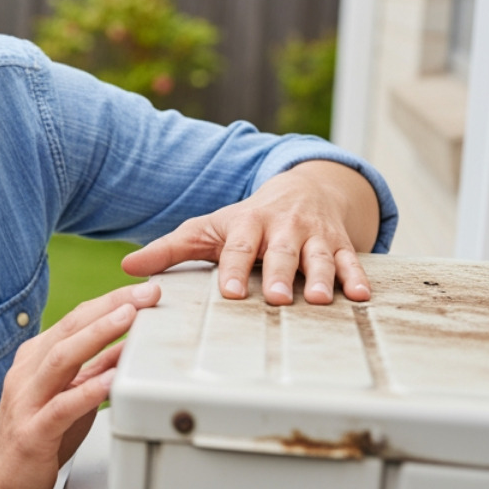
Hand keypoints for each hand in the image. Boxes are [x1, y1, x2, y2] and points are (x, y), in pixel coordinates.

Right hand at [0, 282, 160, 488]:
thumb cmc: (34, 438)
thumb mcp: (68, 396)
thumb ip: (94, 370)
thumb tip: (128, 344)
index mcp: (35, 359)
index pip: (74, 319)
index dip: (109, 301)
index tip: (142, 289)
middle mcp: (28, 373)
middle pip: (69, 329)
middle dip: (110, 307)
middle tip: (145, 293)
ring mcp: (27, 400)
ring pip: (62, 358)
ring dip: (98, 335)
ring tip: (129, 319)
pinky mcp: (32, 432)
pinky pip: (62, 406)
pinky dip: (89, 390)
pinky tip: (111, 379)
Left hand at [120, 160, 379, 305]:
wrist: (302, 189)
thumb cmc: (246, 220)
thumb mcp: (207, 229)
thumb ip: (169, 249)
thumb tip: (128, 267)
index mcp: (247, 224)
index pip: (238, 248)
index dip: (234, 269)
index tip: (229, 292)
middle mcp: (282, 227)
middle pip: (281, 252)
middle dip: (279, 274)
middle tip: (277, 299)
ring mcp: (314, 235)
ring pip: (319, 256)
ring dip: (320, 277)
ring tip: (318, 300)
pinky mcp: (340, 243)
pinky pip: (351, 260)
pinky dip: (357, 277)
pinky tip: (361, 296)